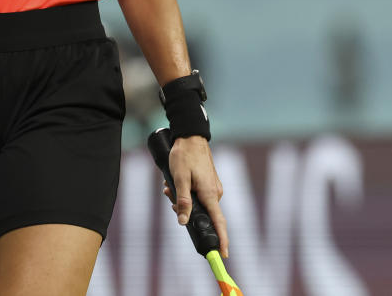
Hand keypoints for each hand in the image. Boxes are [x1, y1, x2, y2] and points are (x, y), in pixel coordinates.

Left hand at [162, 135, 228, 257]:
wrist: (191, 136)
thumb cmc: (185, 155)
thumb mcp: (179, 179)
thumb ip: (182, 201)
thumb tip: (182, 222)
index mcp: (210, 194)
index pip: (219, 223)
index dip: (222, 240)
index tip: (222, 255)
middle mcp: (215, 193)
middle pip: (203, 214)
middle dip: (185, 211)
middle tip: (170, 197)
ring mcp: (213, 188)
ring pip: (198, 204)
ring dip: (182, 200)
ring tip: (169, 186)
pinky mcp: (209, 183)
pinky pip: (198, 195)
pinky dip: (186, 193)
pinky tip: (174, 183)